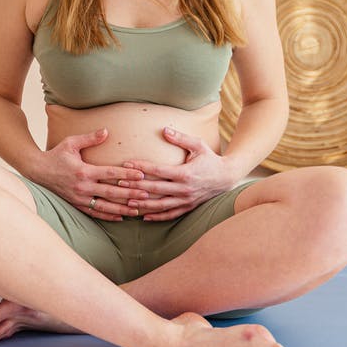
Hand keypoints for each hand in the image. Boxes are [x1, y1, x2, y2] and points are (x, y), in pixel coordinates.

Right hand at [36, 128, 149, 221]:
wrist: (38, 171)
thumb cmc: (56, 154)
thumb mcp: (71, 143)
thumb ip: (89, 138)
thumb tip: (106, 131)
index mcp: (83, 171)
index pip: (109, 173)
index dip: (126, 174)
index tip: (140, 175)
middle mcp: (83, 186)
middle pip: (111, 192)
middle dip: (130, 193)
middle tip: (146, 194)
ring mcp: (79, 198)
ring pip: (105, 206)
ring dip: (122, 208)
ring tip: (137, 209)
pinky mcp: (76, 204)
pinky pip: (95, 212)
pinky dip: (108, 215)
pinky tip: (121, 216)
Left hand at [120, 127, 238, 220]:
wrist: (227, 177)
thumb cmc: (210, 159)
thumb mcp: (198, 145)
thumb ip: (181, 138)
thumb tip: (164, 130)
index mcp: (185, 173)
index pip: (159, 171)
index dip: (142, 168)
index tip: (127, 164)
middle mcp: (184, 189)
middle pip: (156, 189)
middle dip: (136, 186)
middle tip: (119, 183)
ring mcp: (186, 200)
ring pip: (161, 205)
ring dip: (143, 204)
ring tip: (128, 201)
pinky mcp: (188, 207)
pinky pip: (170, 214)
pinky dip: (157, 216)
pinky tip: (144, 216)